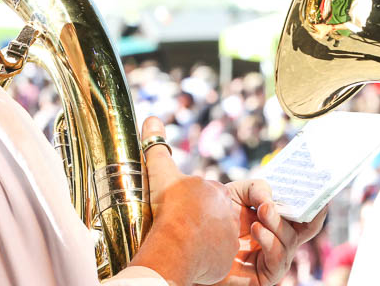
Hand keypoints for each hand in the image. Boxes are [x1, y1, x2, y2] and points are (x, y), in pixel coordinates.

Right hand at [130, 117, 238, 284]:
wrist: (176, 241)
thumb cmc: (170, 207)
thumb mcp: (161, 173)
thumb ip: (157, 146)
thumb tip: (151, 119)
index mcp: (216, 192)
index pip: (206, 196)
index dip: (192, 203)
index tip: (180, 210)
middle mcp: (228, 213)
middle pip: (213, 217)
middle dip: (200, 222)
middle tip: (183, 228)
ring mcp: (229, 237)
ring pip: (215, 238)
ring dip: (203, 241)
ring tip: (186, 244)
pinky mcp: (226, 259)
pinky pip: (216, 260)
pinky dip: (204, 259)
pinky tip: (190, 259)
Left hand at [210, 179, 327, 285]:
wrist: (191, 243)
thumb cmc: (214, 218)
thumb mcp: (235, 193)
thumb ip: (256, 187)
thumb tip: (271, 198)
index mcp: (278, 222)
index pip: (306, 216)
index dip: (317, 205)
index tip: (321, 191)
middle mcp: (281, 241)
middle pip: (307, 227)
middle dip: (300, 211)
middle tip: (280, 199)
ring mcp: (275, 259)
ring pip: (290, 240)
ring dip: (277, 223)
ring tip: (261, 212)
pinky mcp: (267, 276)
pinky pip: (278, 258)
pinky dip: (269, 240)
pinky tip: (255, 229)